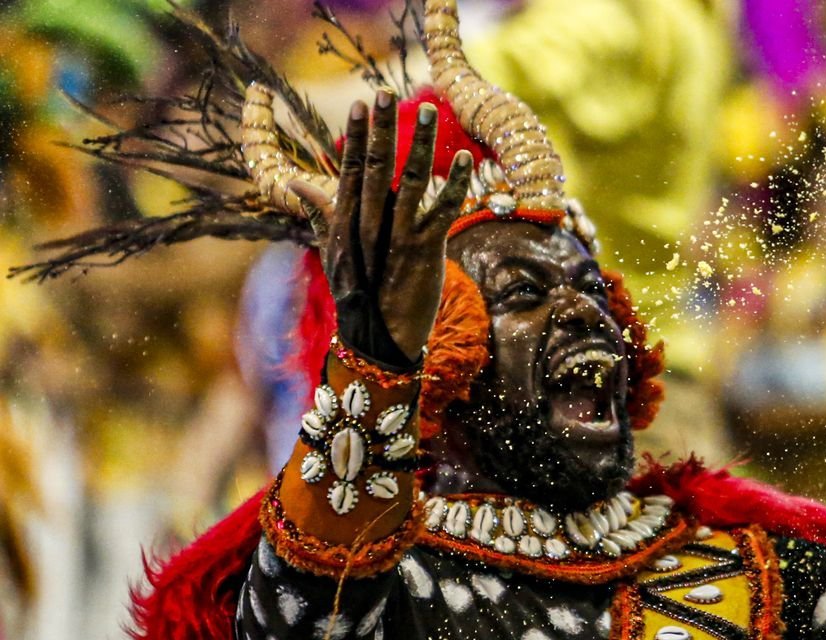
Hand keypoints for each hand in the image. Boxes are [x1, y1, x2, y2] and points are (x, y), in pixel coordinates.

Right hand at [291, 89, 472, 362]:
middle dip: (382, 128)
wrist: (379, 339)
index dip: (357, 135)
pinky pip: (442, 210)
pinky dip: (456, 184)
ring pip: (410, 180)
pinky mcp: (425, 249)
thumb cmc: (359, 294)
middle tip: (386, 92)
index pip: (351, 169)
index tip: (362, 103)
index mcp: (349, 221)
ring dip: (421, 143)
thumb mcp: (336, 251)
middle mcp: (370, 223)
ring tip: (428, 110)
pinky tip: (465, 158)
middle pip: (375, 166)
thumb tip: (297, 184)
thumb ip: (322, 214)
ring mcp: (397, 235)